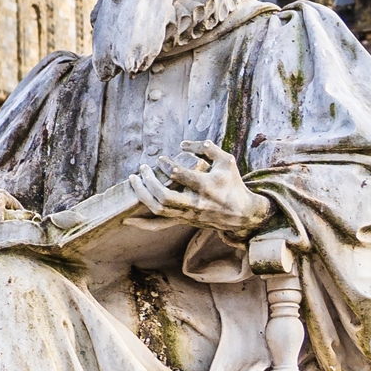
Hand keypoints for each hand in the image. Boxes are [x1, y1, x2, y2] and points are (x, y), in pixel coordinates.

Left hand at [134, 143, 271, 232]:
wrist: (242, 214)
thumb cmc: (232, 183)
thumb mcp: (226, 160)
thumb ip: (206, 148)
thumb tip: (182, 144)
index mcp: (207, 186)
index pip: (180, 175)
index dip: (166, 166)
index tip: (160, 159)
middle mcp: (196, 203)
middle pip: (165, 196)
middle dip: (149, 181)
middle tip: (142, 168)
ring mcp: (188, 214)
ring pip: (159, 209)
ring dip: (142, 195)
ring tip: (134, 180)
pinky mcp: (183, 221)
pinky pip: (160, 225)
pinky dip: (143, 223)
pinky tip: (127, 220)